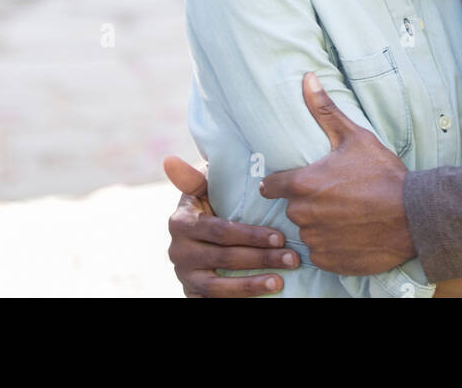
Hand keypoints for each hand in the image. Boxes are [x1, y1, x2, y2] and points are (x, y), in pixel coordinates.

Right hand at [163, 155, 300, 296]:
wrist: (195, 236)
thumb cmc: (208, 205)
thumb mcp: (201, 189)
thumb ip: (192, 178)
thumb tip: (170, 159)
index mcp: (181, 222)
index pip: (220, 231)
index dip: (251, 236)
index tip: (280, 237)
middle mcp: (178, 251)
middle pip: (224, 258)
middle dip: (261, 259)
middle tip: (291, 258)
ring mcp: (184, 276)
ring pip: (218, 286)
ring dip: (251, 285)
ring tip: (280, 282)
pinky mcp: (191, 294)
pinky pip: (214, 301)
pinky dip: (238, 299)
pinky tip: (261, 296)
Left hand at [258, 73, 414, 274]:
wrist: (413, 216)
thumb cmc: (382, 174)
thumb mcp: (354, 137)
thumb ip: (324, 110)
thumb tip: (307, 77)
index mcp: (303, 184)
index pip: (271, 186)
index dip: (279, 182)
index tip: (287, 182)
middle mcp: (303, 215)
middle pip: (292, 208)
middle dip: (306, 201)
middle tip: (332, 194)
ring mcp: (316, 241)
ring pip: (307, 230)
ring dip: (319, 224)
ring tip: (344, 213)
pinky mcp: (330, 261)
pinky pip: (320, 252)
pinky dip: (331, 245)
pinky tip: (350, 233)